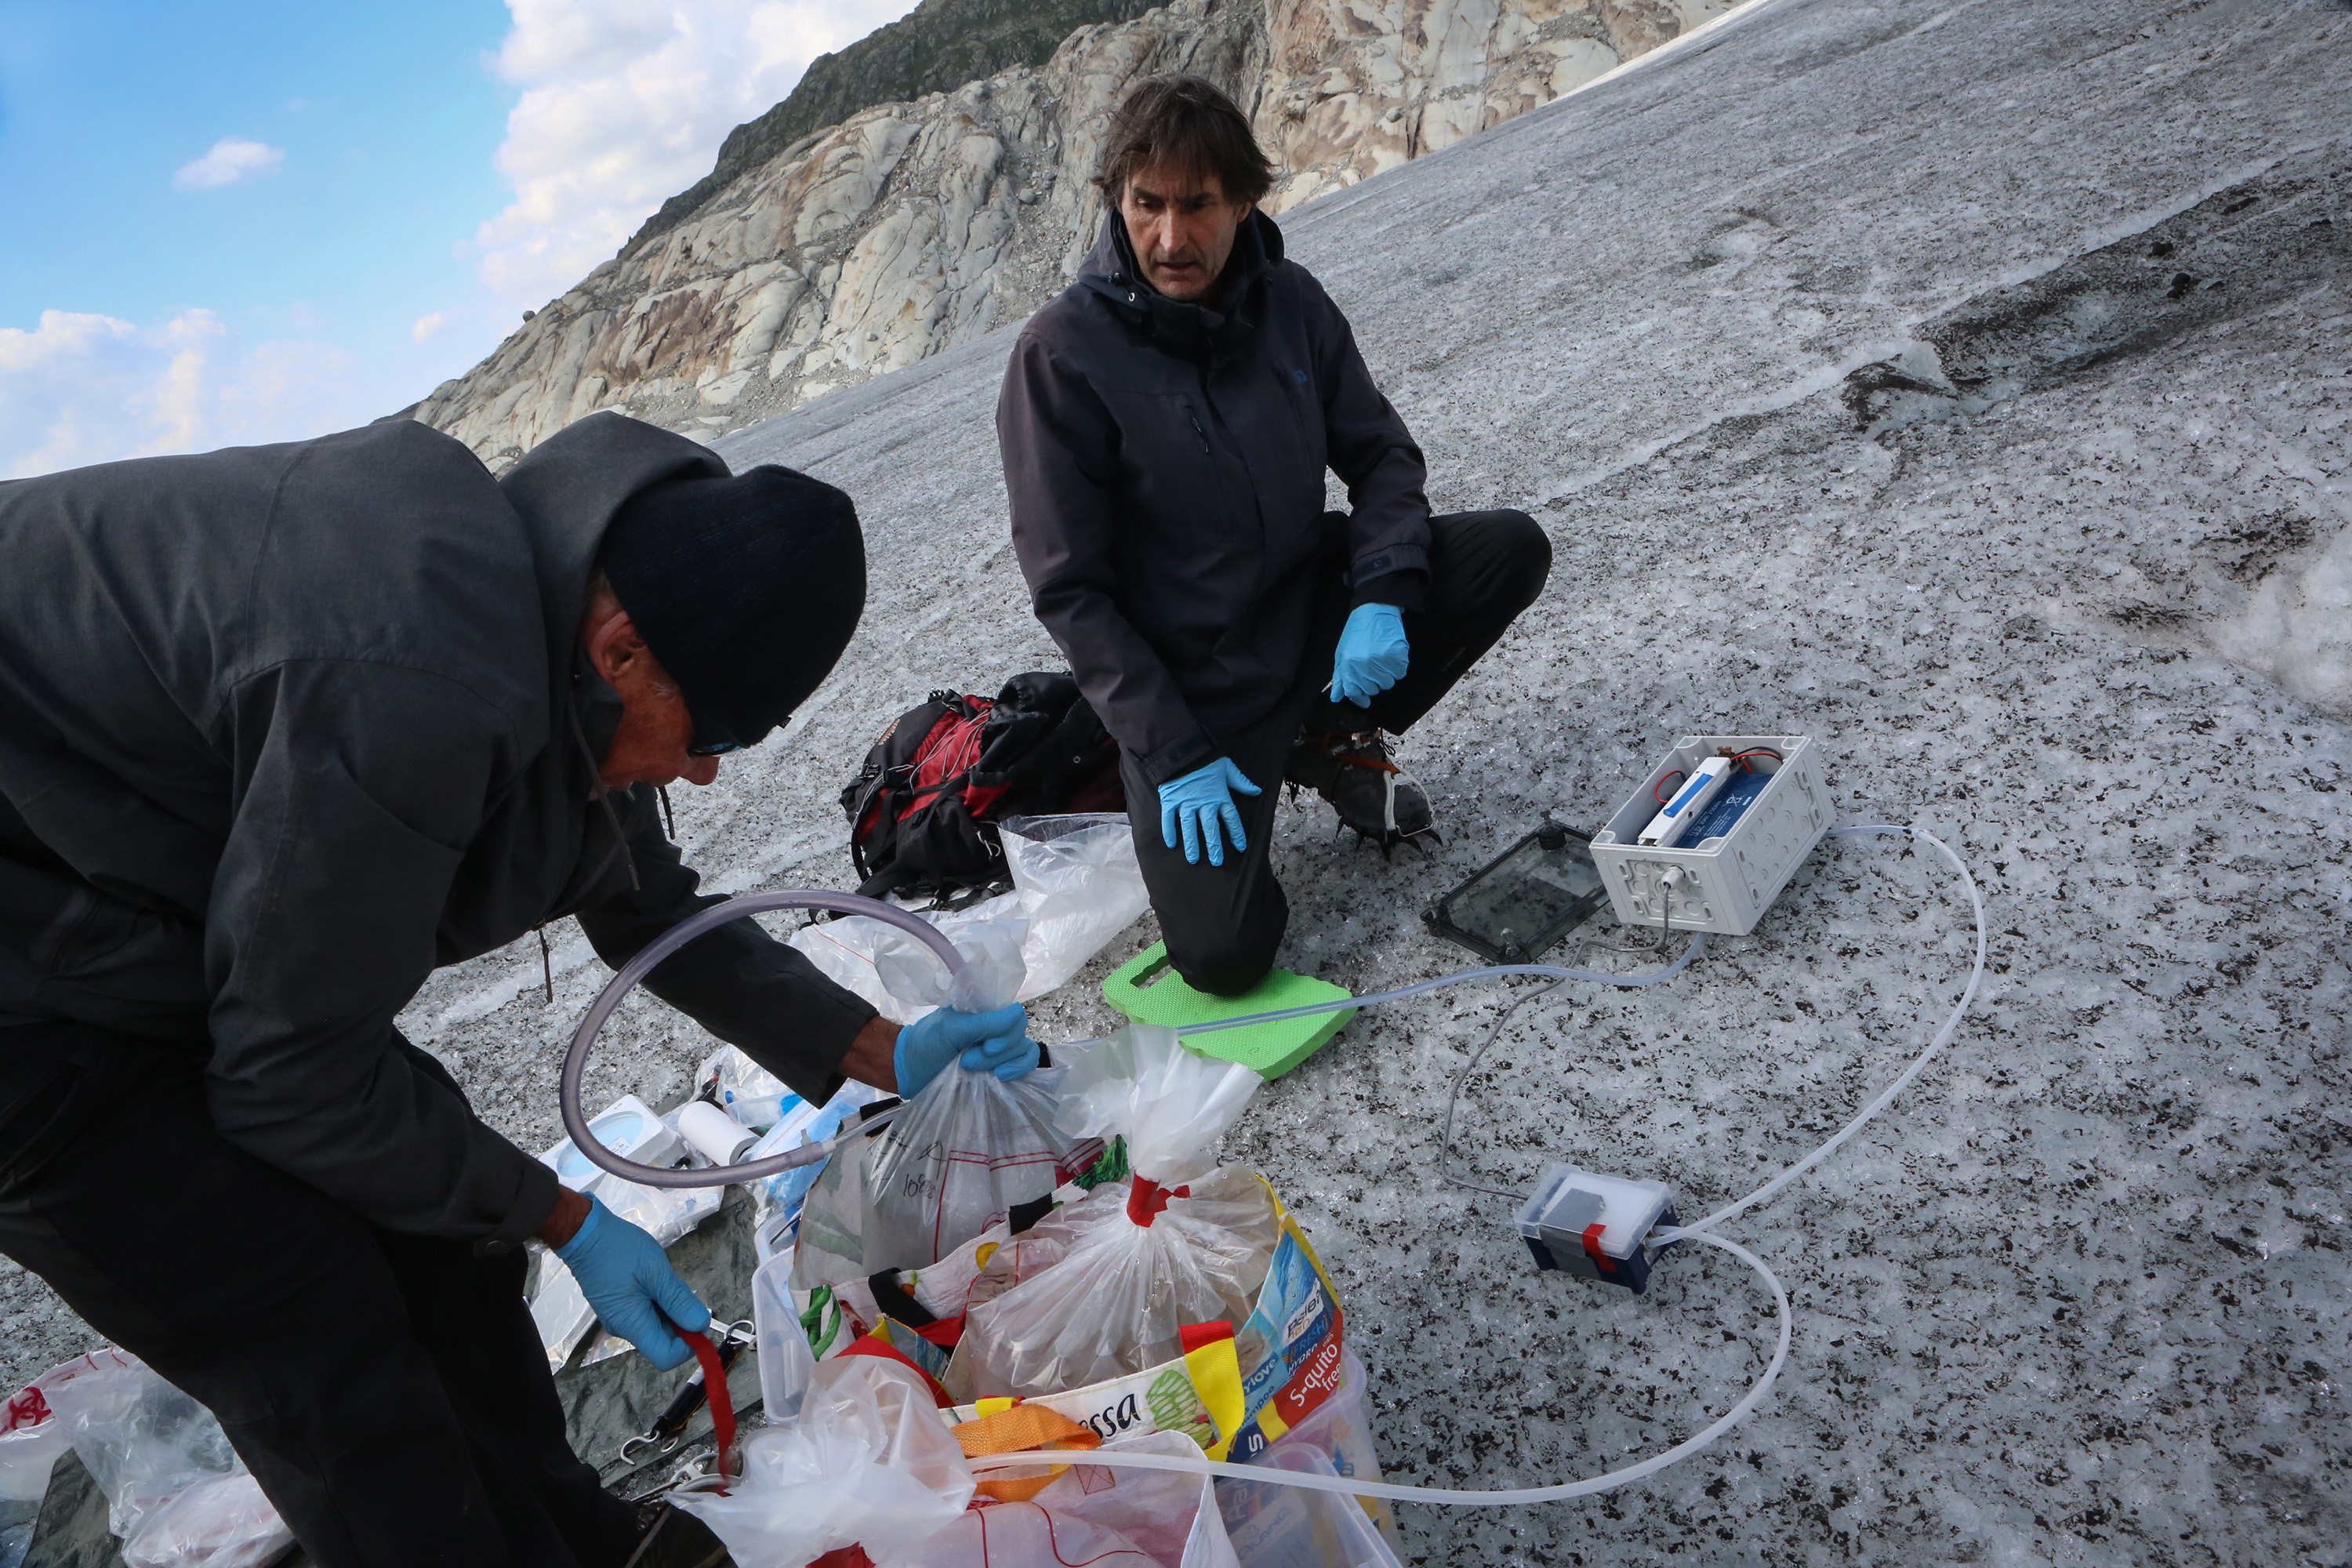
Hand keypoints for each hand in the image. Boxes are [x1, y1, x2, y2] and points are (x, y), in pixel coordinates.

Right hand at [552, 1196, 710, 1370]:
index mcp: (633, 1326)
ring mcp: (620, 1318)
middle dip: (680, 1320)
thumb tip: (701, 1325)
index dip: (688, 1345)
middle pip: (663, 1341)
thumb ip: (680, 1302)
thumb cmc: (620, 1251)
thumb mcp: (656, 1274)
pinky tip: (654, 1280)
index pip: (666, 1357)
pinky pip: (645, 1313)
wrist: (585, 1235)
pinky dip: (658, 1301)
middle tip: (678, 1289)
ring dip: (670, 1308)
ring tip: (663, 1280)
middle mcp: (625, 1329)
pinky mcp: (618, 1307)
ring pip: (656, 1325)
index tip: (698, 1320)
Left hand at [894, 1003, 1036, 1097]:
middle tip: (967, 1061)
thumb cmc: (926, 1044)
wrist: (910, 1073)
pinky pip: (1025, 1066)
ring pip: (1024, 1051)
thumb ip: (985, 1022)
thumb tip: (1018, 1013)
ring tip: (974, 1070)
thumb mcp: (952, 1028)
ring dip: (1002, 1063)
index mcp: (984, 1012)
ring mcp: (1000, 1051)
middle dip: (996, 1053)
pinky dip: (1019, 1071)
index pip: (1015, 1016)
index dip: (1006, 1033)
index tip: (985, 1045)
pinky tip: (1000, 1077)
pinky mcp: (1001, 1070)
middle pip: (1019, 1036)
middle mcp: (996, 1029)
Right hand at [1157, 757, 1261, 866]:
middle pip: (1210, 828)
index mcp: (1219, 796)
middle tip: (1217, 862)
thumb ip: (1241, 782)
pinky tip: (1171, 844)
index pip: (1231, 818)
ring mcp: (1185, 803)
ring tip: (1194, 860)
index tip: (1240, 847)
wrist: (1183, 750)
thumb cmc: (1207, 759)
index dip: (1236, 833)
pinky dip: (1169, 831)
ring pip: (1189, 828)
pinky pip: (1169, 819)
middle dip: (1214, 846)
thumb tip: (1257, 791)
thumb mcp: (1228, 767)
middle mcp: (1203, 803)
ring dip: (1192, 845)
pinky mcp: (1170, 800)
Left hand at [1331, 603, 1409, 706]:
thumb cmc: (1357, 632)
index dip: (1360, 698)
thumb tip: (1336, 698)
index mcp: (1348, 665)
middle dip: (1374, 681)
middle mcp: (1363, 665)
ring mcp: (1380, 660)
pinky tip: (1392, 655)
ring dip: (1387, 674)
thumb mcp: (1342, 653)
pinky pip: (1400, 673)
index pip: (1354, 692)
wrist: (1373, 609)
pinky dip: (1398, 667)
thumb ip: (1340, 677)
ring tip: (1383, 658)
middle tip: (1374, 665)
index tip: (1366, 702)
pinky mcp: (1396, 655)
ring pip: (1388, 683)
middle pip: (1373, 689)